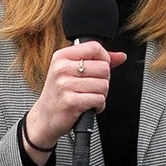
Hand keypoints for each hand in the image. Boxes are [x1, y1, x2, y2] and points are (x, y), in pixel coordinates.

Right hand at [24, 41, 125, 162]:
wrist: (45, 117)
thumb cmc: (60, 92)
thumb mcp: (73, 70)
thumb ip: (97, 60)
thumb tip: (121, 56)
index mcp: (62, 56)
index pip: (94, 47)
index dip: (105, 58)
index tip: (101, 68)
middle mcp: (62, 68)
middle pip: (103, 67)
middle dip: (104, 80)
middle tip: (93, 87)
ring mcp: (65, 84)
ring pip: (103, 85)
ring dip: (101, 95)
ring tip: (89, 97)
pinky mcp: (70, 101)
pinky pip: (99, 99)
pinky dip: (98, 106)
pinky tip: (89, 106)